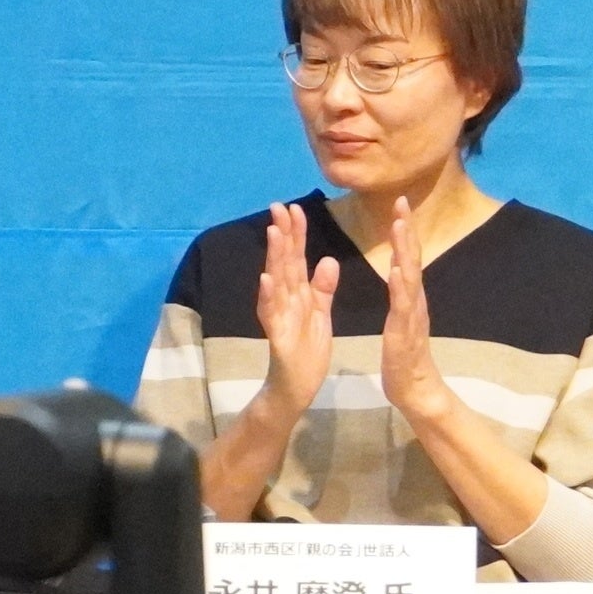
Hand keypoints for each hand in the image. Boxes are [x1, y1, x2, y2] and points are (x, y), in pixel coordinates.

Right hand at [256, 200, 336, 419]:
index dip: (297, 234)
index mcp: (298, 295)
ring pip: (276, 282)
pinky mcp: (278, 336)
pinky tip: (266, 279)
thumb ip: (322, 288)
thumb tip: (326, 259)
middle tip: (279, 206)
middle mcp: (285, 300)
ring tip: (274, 232)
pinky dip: (268, 296)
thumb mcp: (320, 314)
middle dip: (282, 235)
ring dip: (274, 257)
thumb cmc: (307, 351)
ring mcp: (279, 317)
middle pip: (284, 262)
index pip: (297, 258)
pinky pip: (272, 314)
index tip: (296, 207)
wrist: (296, 387)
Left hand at [380, 198, 454, 423]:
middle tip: (402, 201)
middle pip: (412, 258)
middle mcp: (415, 300)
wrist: (415, 388)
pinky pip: (403, 306)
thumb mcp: (400, 318)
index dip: (404, 230)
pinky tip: (397, 271)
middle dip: (407, 229)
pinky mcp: (405, 332)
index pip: (407, 256)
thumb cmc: (404, 356)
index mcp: (409, 296)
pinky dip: (401, 287)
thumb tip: (401, 269)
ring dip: (405, 250)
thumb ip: (402, 294)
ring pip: (409, 276)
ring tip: (400, 226)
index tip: (399, 203)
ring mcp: (412, 314)